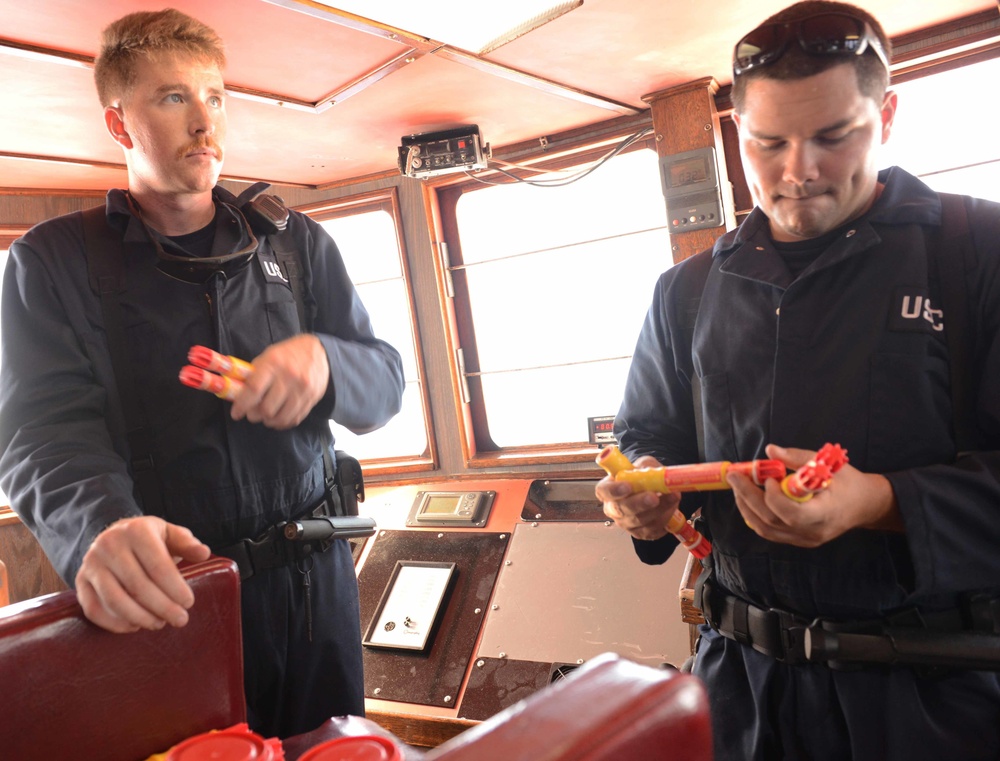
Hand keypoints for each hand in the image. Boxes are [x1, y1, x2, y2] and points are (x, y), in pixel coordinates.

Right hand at [75, 516, 210, 632]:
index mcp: (136, 531)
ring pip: (115, 600)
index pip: (158, 566)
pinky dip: (115, 623)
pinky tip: (135, 626)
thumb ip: (187, 543)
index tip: (189, 603)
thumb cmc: (148, 538)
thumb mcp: (169, 533)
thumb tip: (203, 553)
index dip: (175, 588)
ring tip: (159, 624)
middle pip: (138, 585)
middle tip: (180, 620)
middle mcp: (109, 545)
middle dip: (162, 607)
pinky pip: (94, 609)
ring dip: (141, 617)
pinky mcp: (81, 581)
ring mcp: (92, 564)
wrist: (112, 535)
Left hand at [230, 334, 329, 428]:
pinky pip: (294, 419)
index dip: (242, 405)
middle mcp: (290, 377)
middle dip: (254, 415)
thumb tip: (238, 395)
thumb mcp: (267, 356)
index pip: (254, 390)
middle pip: (266, 408)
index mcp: (274, 363)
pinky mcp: (312, 399)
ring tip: (265, 417)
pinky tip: (278, 418)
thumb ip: (254, 375)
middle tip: (251, 414)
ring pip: (280, 417)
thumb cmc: (287, 354)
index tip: (236, 413)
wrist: (318, 352)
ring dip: (268, 421)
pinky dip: (282, 423)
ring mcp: (303, 389)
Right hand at [595, 455, 683, 540]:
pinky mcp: (642, 533)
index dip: (614, 490)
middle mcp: (613, 509)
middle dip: (639, 503)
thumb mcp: (643, 465)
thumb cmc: (641, 477)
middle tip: (654, 497)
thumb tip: (654, 472)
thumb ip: (646, 466)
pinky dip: (667, 516)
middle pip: (622, 510)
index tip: (628, 486)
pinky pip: (654, 528)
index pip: (604, 491)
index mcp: (608, 490)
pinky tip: (673, 505)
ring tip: (674, 495)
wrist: (652, 490)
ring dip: (660, 508)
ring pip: (641, 520)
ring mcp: (627, 523)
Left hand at [727, 444, 901, 547]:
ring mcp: (804, 539)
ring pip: (766, 528)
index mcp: (824, 515)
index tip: (767, 477)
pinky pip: (769, 531)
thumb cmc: (848, 482)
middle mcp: (812, 532)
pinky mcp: (797, 540)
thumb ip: (797, 458)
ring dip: (746, 505)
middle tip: (734, 476)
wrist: (865, 505)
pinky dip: (754, 514)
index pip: (791, 513)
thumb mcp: (829, 465)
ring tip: (737, 485)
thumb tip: (770, 450)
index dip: (773, 496)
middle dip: (747, 496)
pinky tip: (748, 498)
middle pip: (771, 520)